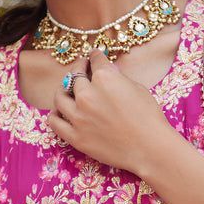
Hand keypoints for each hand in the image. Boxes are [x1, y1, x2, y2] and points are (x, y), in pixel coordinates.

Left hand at [45, 47, 168, 174]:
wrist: (149, 148)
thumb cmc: (149, 118)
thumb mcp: (137, 88)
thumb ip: (117, 78)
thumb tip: (107, 71)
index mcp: (104, 78)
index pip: (94, 60)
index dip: (94, 56)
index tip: (94, 56)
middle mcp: (87, 94)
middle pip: (74, 76)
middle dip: (79, 68)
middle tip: (81, 68)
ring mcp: (78, 116)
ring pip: (59, 97)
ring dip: (62, 89)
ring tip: (66, 89)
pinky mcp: (75, 136)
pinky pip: (54, 122)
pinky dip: (55, 114)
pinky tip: (59, 112)